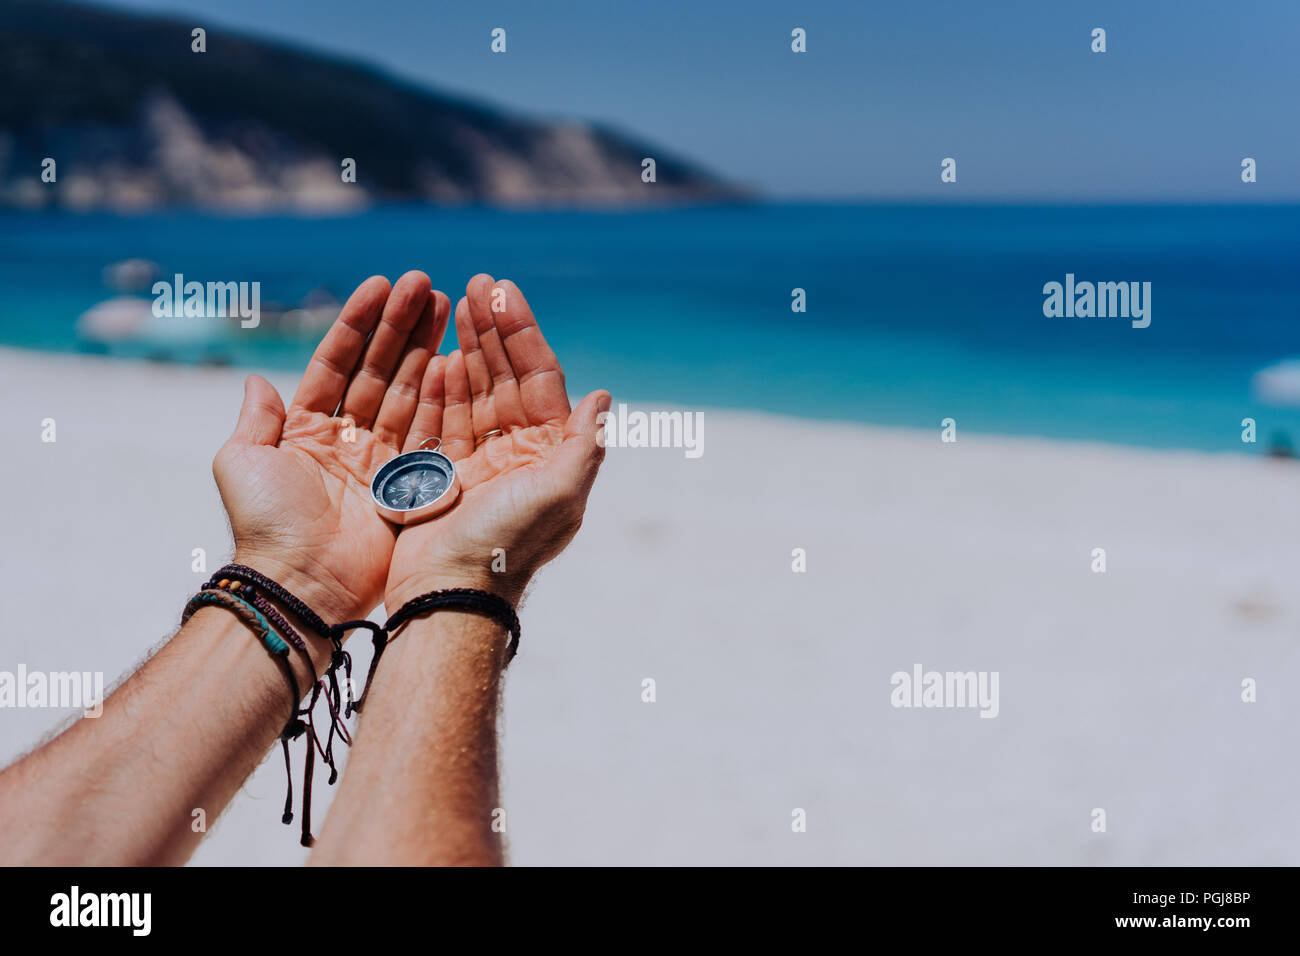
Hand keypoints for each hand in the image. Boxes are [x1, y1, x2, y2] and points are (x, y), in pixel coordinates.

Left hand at [213, 272, 449, 631]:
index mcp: (305, 429)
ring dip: (425, 347)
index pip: (335, 363)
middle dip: (400, 325)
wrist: (301, 582)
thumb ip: (255, 420)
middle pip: (377, 369)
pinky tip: (455, 358)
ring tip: (446, 305)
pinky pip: (427, 430)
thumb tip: (255, 380)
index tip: (380, 285)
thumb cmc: (265, 524)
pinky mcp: (409, 483)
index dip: (357, 324)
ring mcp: (381, 460)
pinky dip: (440, 394)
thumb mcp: (241, 462)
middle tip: (426, 284)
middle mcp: (346, 439)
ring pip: (406, 390)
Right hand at [386, 274, 609, 608]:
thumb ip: (584, 444)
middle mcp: (519, 453)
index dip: (522, 333)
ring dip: (466, 348)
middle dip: (492, 331)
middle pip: (506, 377)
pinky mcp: (444, 474)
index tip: (502, 291)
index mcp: (551, 453)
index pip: (539, 378)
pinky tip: (435, 353)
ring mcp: (480, 462)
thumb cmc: (507, 545)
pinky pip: (443, 419)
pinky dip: (439, 386)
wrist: (451, 594)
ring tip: (452, 303)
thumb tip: (604, 396)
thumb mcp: (559, 493)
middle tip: (476, 284)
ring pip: (474, 391)